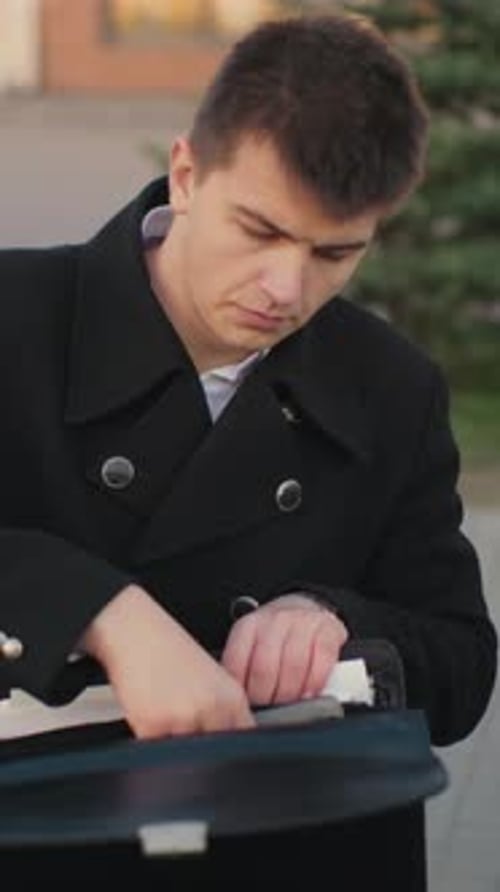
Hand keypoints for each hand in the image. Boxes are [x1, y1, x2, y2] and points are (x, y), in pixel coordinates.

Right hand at [81, 584, 254, 738]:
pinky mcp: (154, 727)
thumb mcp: (208, 675)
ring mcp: (184, 720)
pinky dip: (151, 739)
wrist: (133, 630)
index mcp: (231, 696)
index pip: (243, 736)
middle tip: (183, 725)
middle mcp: (212, 708)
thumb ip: (221, 708)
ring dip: (175, 743)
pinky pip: (155, 750)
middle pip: (215, 750)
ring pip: (185, 755)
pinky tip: (148, 713)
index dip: (229, 743)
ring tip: (165, 715)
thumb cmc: (166, 650)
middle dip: (201, 749)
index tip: (219, 744)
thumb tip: (226, 738)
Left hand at [221, 593, 348, 705]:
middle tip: (270, 708)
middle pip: (264, 668)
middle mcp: (274, 621)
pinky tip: (311, 692)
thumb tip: (239, 704)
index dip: (243, 693)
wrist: (306, 611)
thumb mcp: (251, 647)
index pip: (237, 665)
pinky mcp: (328, 629)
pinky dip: (316, 682)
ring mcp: (302, 622)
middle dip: (267, 698)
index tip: (249, 706)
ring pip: (293, 665)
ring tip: (290, 704)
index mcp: (248, 627)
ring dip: (291, 693)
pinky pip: (322, 660)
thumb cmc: (277, 637)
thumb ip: (242, 671)